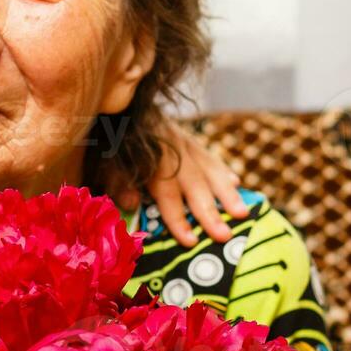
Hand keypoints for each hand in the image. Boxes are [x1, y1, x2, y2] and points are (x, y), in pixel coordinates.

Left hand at [126, 120, 247, 246]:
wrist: (126, 109)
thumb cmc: (115, 144)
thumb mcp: (107, 162)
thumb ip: (118, 182)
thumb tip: (131, 203)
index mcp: (152, 160)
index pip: (167, 194)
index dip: (178, 218)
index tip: (190, 241)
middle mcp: (174, 152)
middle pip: (195, 186)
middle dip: (211, 212)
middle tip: (225, 235)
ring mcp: (186, 144)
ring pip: (211, 170)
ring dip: (228, 193)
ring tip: (243, 213)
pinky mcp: (192, 140)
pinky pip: (212, 157)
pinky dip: (224, 171)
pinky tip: (237, 184)